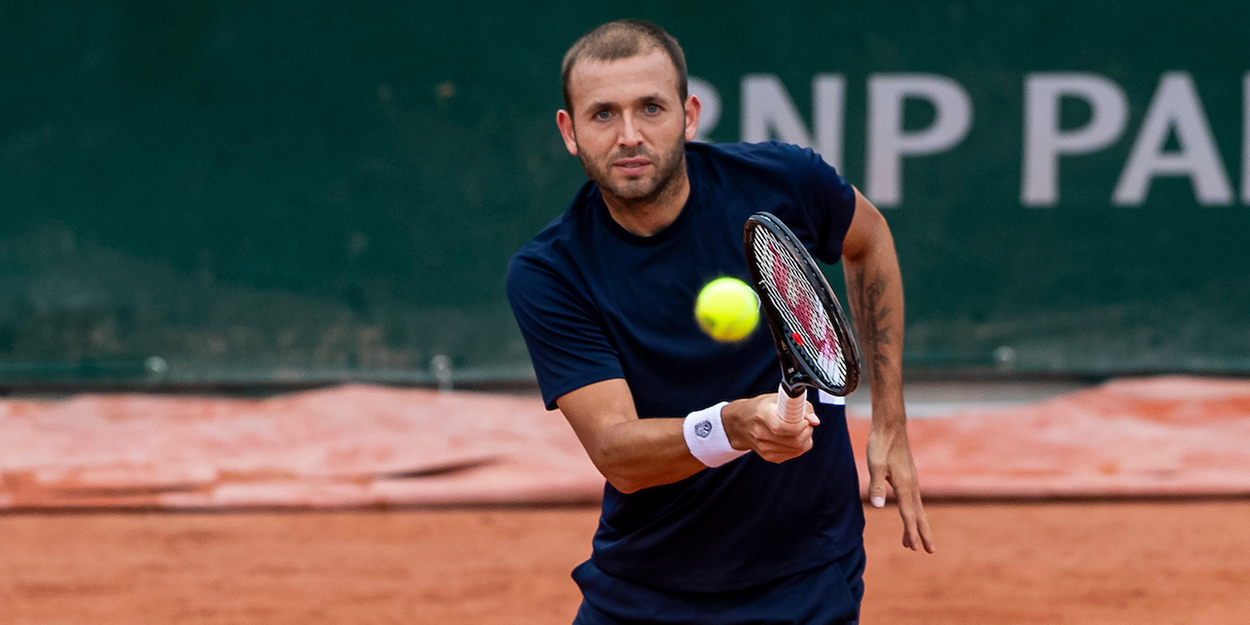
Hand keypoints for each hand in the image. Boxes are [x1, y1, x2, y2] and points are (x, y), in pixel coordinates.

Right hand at [722, 394, 819, 463]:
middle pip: (794, 441)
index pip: (783, 427)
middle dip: (806, 431)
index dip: (800, 425)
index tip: (804, 419)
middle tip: (806, 422)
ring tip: (800, 428)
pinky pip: (794, 454)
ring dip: (805, 438)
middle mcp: (760, 433)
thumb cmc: (762, 407)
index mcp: (762, 415)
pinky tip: (794, 437)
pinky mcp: (770, 457)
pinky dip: (800, 446)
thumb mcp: (778, 398)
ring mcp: (764, 448)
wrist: (742, 423)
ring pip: (797, 449)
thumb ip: (800, 406)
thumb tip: (815, 421)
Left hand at [866, 425, 934, 552]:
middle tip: (929, 551)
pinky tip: (909, 515)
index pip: (908, 514)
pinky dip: (913, 512)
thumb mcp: (875, 464)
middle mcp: (912, 485)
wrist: (890, 426)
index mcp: (905, 485)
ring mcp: (912, 480)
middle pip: (919, 514)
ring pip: (917, 508)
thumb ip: (876, 485)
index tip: (914, 548)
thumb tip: (877, 506)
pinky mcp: (908, 476)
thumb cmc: (880, 444)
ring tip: (912, 542)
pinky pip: (913, 500)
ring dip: (916, 525)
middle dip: (923, 533)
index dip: (911, 532)